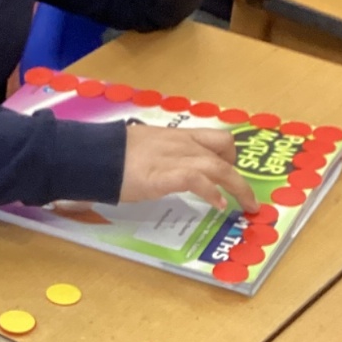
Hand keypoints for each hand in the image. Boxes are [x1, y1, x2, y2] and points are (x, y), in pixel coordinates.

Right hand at [120, 125, 257, 211]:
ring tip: (245, 206)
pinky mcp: (166, 175)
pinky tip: (218, 206)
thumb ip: (159, 155)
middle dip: (240, 176)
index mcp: (177, 136)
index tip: (230, 172)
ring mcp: (175, 157)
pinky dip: (212, 193)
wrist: (95, 156)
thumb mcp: (143, 147)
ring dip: (238, 187)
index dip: (230, 155)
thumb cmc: (112, 154)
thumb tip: (160, 169)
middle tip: (246, 197)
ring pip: (219, 166)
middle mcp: (182, 143)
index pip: (216, 137)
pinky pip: (199, 180)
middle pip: (225, 149)